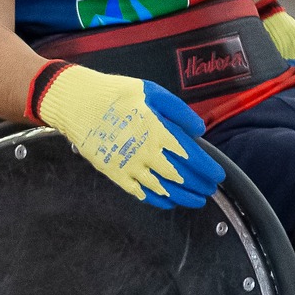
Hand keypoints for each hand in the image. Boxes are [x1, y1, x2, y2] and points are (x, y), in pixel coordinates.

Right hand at [32, 63, 225, 208]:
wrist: (77, 102)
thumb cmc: (115, 93)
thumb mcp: (151, 91)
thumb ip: (179, 111)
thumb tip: (199, 131)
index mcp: (159, 132)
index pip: (192, 158)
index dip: (208, 170)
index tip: (217, 176)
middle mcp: (147, 153)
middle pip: (181, 177)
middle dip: (199, 185)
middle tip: (209, 190)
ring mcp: (129, 166)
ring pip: (163, 189)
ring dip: (182, 197)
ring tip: (196, 201)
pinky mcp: (114, 173)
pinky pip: (139, 193)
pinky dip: (156, 200)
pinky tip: (167, 202)